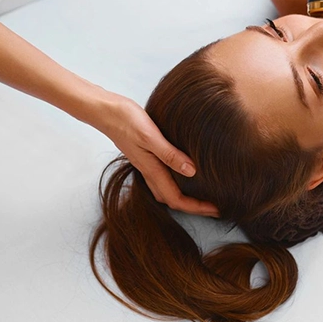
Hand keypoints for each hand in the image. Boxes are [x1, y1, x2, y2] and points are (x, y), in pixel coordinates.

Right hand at [98, 93, 219, 217]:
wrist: (105, 111)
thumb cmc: (126, 120)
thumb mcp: (150, 135)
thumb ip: (170, 154)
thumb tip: (192, 172)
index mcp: (152, 169)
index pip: (176, 199)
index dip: (197, 208)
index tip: (217, 210)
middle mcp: (149, 171)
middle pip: (172, 200)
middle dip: (193, 207)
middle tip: (214, 207)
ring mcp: (145, 164)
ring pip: (166, 190)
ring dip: (184, 197)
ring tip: (202, 195)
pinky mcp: (145, 155)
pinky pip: (162, 177)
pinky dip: (176, 182)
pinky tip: (184, 173)